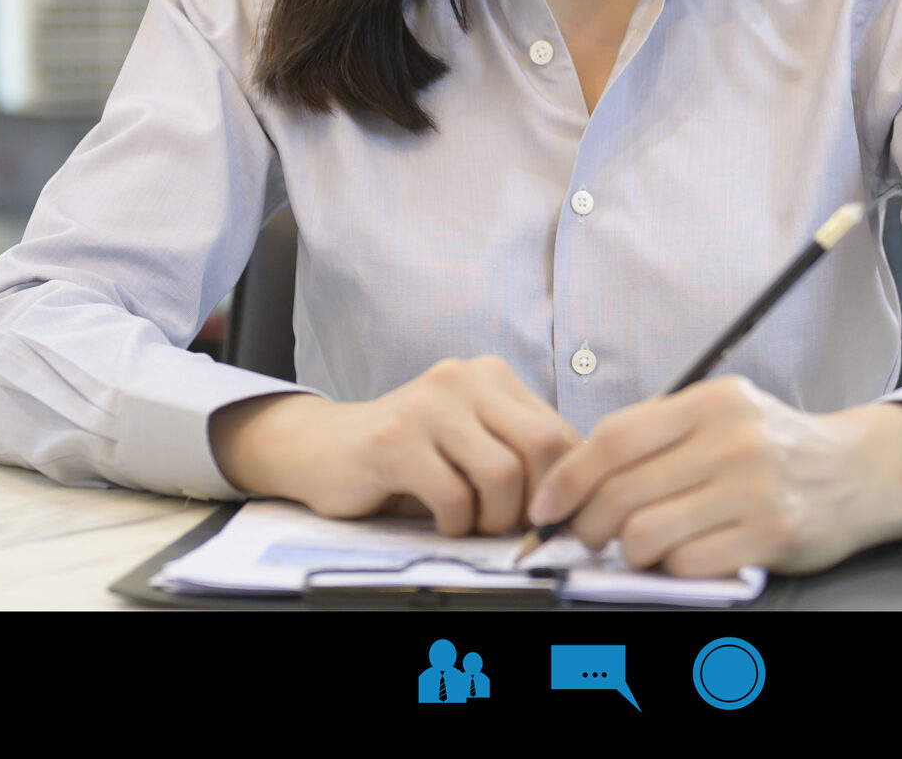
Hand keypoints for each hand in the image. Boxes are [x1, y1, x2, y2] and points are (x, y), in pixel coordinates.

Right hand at [207, 356, 578, 536]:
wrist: (323, 449)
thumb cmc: (410, 456)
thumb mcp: (473, 442)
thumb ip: (520, 453)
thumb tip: (578, 498)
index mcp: (492, 376)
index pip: (560, 431)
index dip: (563, 487)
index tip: (548, 519)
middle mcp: (463, 378)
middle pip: (542, 447)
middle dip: (534, 503)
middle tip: (509, 526)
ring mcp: (427, 405)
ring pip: (503, 473)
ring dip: (494, 518)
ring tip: (471, 522)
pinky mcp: (394, 440)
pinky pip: (454, 495)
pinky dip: (455, 522)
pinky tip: (441, 519)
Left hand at [525, 378, 901, 578]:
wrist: (860, 471)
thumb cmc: (774, 447)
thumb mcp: (721, 416)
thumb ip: (660, 436)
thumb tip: (577, 476)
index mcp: (710, 401)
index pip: (615, 439)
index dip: (568, 477)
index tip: (546, 505)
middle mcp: (732, 438)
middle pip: (623, 490)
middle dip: (589, 524)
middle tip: (587, 536)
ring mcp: (754, 487)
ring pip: (648, 533)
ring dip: (627, 552)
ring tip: (635, 549)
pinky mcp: (773, 533)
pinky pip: (690, 563)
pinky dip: (672, 569)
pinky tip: (684, 558)